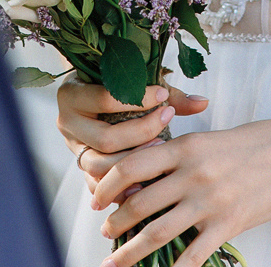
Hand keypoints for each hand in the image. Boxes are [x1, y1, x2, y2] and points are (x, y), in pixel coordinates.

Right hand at [56, 74, 207, 192]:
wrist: (90, 94)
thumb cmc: (116, 87)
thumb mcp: (137, 84)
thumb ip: (168, 95)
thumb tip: (203, 102)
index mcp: (73, 94)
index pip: (104, 99)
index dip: (137, 100)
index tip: (164, 98)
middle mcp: (67, 123)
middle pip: (105, 139)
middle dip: (140, 135)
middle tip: (166, 128)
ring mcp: (73, 149)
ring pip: (100, 166)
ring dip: (133, 164)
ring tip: (160, 155)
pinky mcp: (82, 169)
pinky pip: (99, 185)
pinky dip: (122, 187)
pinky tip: (147, 182)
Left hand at [92, 115, 270, 266]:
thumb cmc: (256, 142)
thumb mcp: (212, 139)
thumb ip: (180, 156)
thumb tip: (146, 178)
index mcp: (186, 146)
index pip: (132, 165)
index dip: (107, 184)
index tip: (97, 197)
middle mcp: (192, 173)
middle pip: (139, 202)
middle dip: (115, 221)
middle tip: (104, 232)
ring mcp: (210, 201)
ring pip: (156, 232)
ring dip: (129, 250)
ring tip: (115, 259)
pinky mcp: (228, 225)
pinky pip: (191, 257)